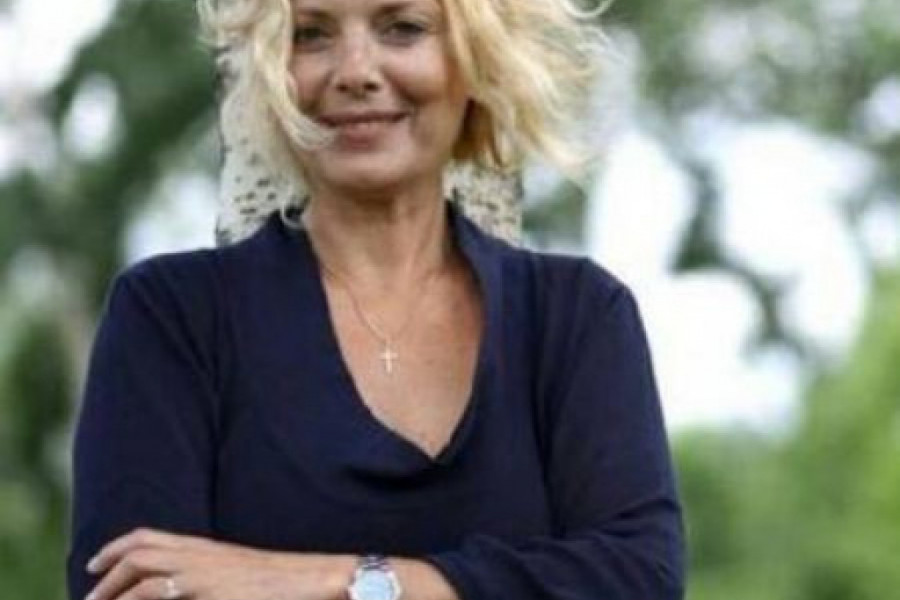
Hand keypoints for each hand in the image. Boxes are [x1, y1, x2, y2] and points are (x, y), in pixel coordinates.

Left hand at [84, 527, 347, 599]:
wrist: (313, 578)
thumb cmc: (281, 581)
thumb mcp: (238, 574)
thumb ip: (211, 576)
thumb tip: (189, 586)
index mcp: (205, 547)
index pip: (150, 537)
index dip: (116, 547)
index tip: (96, 563)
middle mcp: (199, 554)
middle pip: (139, 550)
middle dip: (106, 570)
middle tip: (88, 591)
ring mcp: (203, 572)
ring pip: (141, 572)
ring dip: (112, 591)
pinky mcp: (209, 591)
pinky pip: (157, 593)